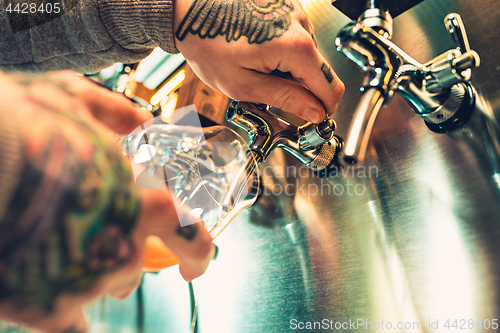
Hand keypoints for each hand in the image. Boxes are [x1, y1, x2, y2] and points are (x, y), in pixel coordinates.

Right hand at [0, 70, 214, 332]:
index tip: (193, 266)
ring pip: (108, 287)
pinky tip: (52, 291)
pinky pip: (75, 325)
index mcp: (141, 197)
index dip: (198, 254)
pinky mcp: (49, 309)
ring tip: (57, 246)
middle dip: (124, 253)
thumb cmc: (14, 123)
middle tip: (96, 240)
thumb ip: (116, 112)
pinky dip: (68, 308)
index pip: (192, 237)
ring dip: (95, 273)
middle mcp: (125, 243)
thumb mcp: (70, 98)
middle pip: (138, 263)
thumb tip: (145, 121)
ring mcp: (90, 280)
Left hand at [173, 0, 343, 122]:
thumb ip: (285, 98)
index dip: (324, 108)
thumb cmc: (206, 43)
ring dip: (289, 67)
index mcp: (295, 47)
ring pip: (307, 54)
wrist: (187, 8)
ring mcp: (294, 11)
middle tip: (268, 92)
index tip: (313, 119)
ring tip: (256, 66)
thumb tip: (315, 111)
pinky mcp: (285, 5)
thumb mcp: (243, 84)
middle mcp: (301, 24)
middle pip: (319, 71)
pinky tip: (257, 50)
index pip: (331, 88)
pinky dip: (282, 50)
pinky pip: (294, 37)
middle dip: (301, 88)